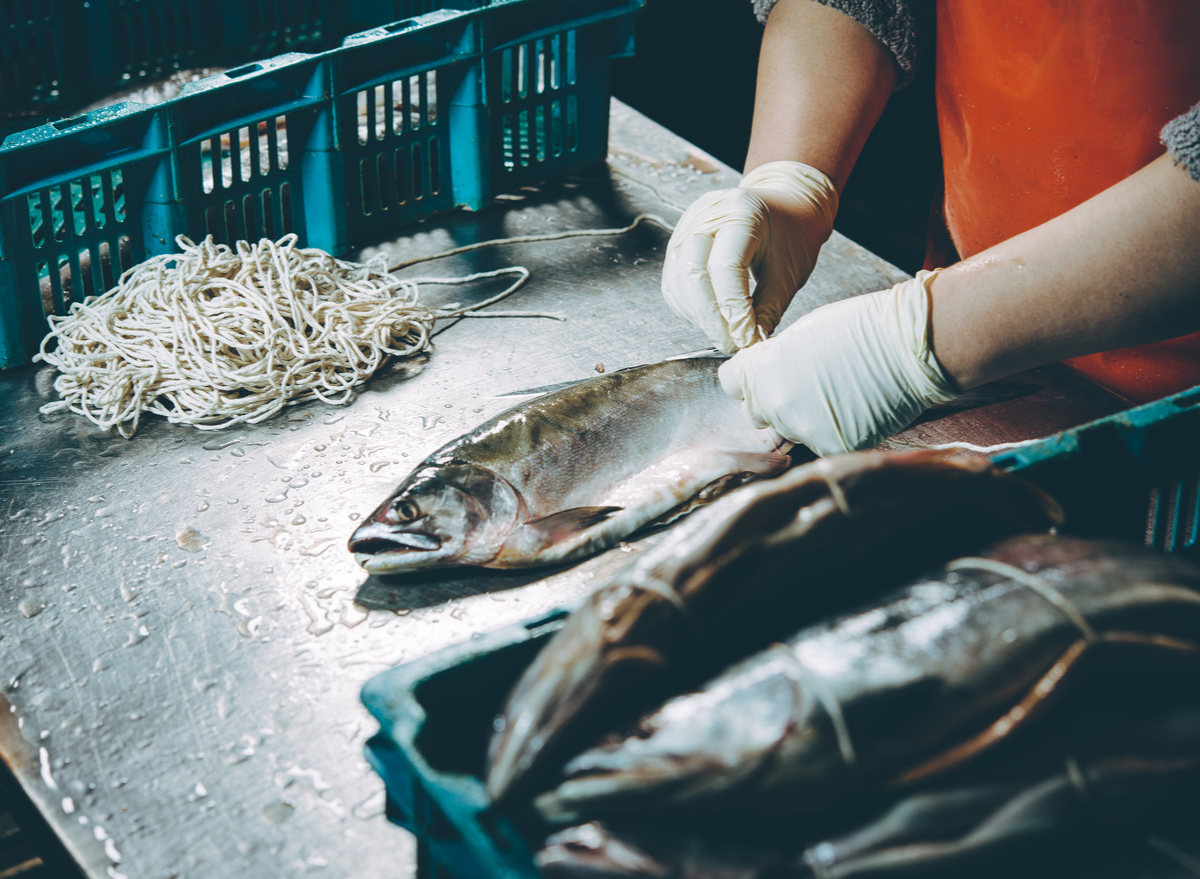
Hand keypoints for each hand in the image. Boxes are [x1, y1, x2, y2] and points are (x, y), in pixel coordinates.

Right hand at [661, 161, 837, 352]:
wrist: (785, 206)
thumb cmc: (791, 233)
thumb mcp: (789, 271)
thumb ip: (768, 308)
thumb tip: (750, 342)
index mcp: (742, 213)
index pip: (725, 267)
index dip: (732, 309)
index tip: (745, 338)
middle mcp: (708, 215)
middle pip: (693, 272)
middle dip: (711, 317)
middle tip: (730, 343)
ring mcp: (688, 226)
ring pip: (678, 279)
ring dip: (697, 315)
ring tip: (722, 333)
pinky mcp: (679, 240)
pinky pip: (673, 280)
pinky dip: (687, 306)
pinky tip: (708, 318)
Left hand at [718, 271, 958, 455]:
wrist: (908, 347)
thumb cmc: (860, 329)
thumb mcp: (801, 334)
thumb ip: (774, 360)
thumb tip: (767, 373)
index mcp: (759, 372)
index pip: (730, 383)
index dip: (747, 377)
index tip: (761, 373)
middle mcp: (773, 405)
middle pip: (756, 411)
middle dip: (773, 400)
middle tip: (806, 383)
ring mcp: (802, 430)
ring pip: (789, 430)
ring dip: (805, 417)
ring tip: (837, 394)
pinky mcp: (831, 447)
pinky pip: (821, 443)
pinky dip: (833, 430)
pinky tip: (853, 409)